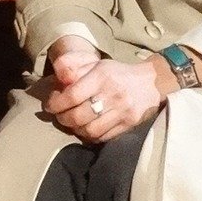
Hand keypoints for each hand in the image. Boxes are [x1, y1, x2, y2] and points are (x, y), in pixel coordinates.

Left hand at [45, 53, 172, 143]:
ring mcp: (122, 112)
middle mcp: (112, 95)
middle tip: (59, 116)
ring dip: (75, 130)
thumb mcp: (95, 63)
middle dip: (62, 118)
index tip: (49, 106)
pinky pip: (103, 137)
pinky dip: (90, 136)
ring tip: (72, 123)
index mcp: (101, 77)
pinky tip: (86, 129)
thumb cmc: (117, 73)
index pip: (72, 95)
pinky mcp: (129, 124)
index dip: (56, 103)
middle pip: (78, 116)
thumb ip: (73, 66)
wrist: (152, 83)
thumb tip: (58, 76)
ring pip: (90, 130)